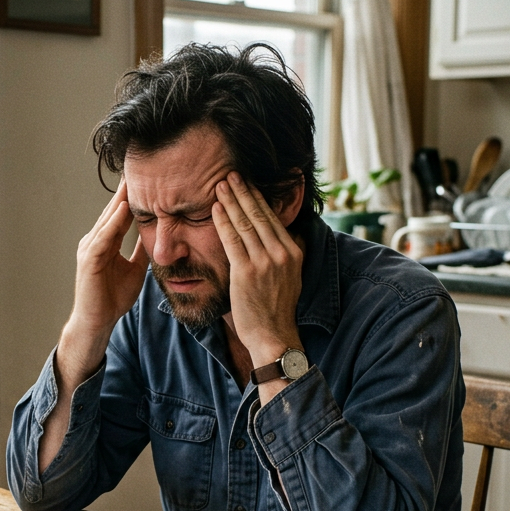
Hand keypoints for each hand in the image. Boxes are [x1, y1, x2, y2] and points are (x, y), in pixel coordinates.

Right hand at [59, 181, 148, 383]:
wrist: (97, 322)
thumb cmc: (112, 298)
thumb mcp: (134, 269)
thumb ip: (141, 251)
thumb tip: (156, 236)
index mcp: (105, 242)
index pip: (120, 214)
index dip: (131, 196)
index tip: (146, 178)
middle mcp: (95, 241)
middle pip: (112, 210)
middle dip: (124, 190)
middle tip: (138, 167)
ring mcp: (90, 249)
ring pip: (107, 219)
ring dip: (119, 200)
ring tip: (132, 180)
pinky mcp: (89, 261)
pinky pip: (103, 237)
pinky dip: (113, 223)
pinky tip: (123, 209)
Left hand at [212, 172, 303, 367]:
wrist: (273, 335)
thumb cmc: (277, 308)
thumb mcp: (292, 276)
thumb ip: (287, 253)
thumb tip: (288, 233)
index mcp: (294, 251)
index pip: (273, 218)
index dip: (258, 198)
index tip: (247, 184)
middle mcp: (282, 253)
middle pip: (260, 215)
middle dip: (243, 192)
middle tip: (230, 174)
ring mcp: (265, 262)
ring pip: (245, 224)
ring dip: (231, 202)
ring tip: (220, 185)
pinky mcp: (246, 272)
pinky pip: (232, 240)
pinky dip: (223, 221)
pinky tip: (215, 208)